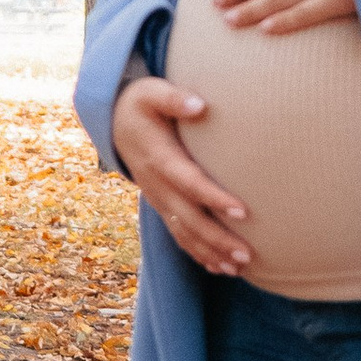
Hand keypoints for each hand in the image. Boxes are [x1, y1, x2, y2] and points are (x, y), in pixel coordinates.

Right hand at [112, 74, 253, 273]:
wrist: (113, 121)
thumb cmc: (141, 103)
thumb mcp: (152, 92)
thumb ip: (174, 98)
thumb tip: (199, 105)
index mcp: (159, 158)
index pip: (189, 182)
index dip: (214, 198)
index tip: (243, 211)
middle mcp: (157, 185)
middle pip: (189, 218)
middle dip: (217, 238)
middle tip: (247, 254)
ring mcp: (158, 199)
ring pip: (184, 233)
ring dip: (210, 253)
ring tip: (238, 268)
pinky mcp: (162, 205)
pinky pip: (179, 235)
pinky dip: (198, 254)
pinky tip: (219, 268)